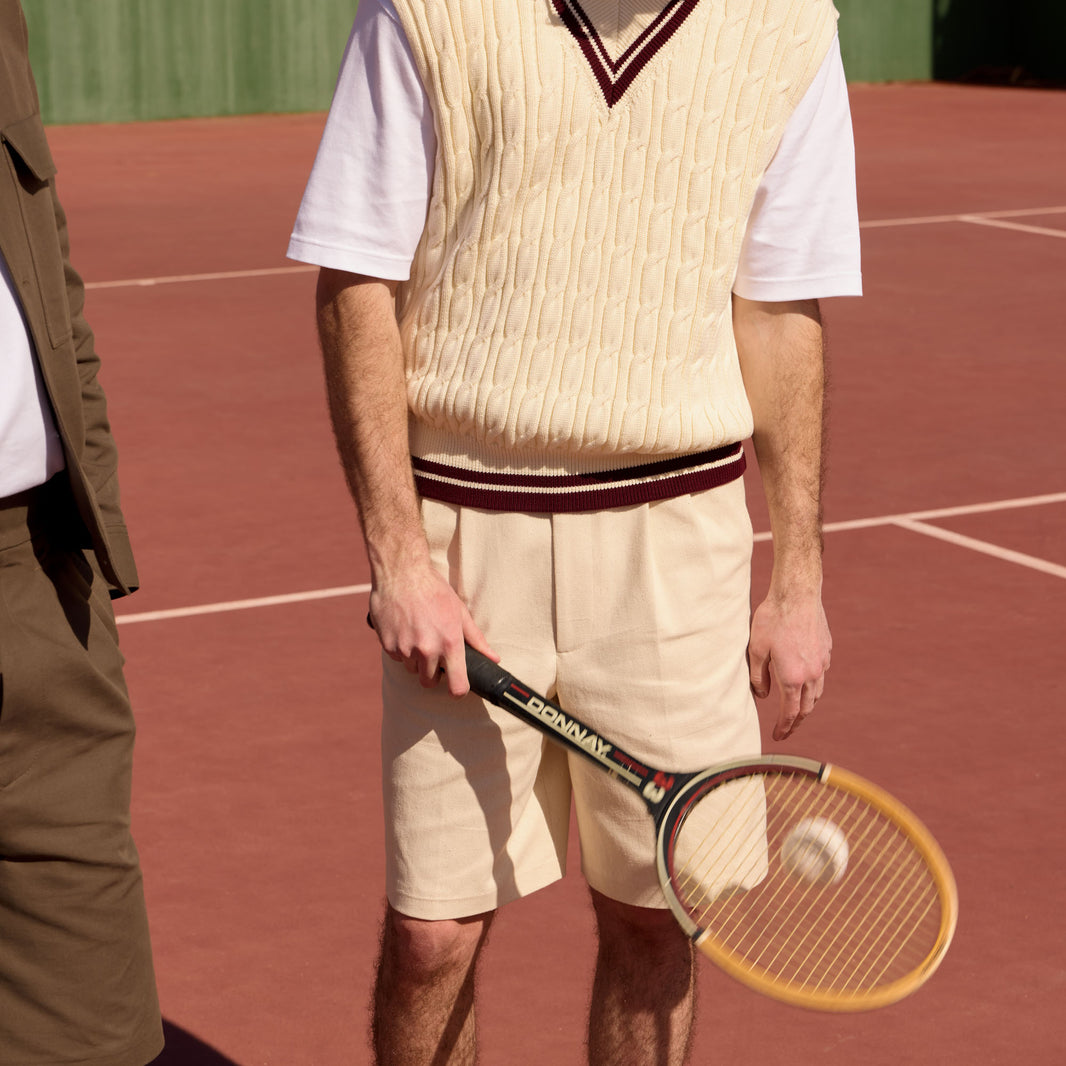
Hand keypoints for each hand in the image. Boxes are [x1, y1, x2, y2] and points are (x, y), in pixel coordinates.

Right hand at [368, 562, 496, 696]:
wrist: (401, 572)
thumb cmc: (433, 589)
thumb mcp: (459, 612)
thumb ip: (476, 639)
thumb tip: (494, 658)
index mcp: (449, 643)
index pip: (457, 686)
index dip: (458, 690)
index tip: (457, 685)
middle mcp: (427, 650)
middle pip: (430, 682)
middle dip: (433, 673)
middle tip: (434, 654)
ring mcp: (405, 649)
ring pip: (412, 669)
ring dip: (415, 659)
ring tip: (418, 634)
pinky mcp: (388, 645)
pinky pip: (397, 657)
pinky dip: (400, 649)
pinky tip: (404, 629)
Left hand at [748, 591, 831, 740]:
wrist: (797, 594)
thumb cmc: (772, 619)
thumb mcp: (756, 649)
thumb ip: (758, 677)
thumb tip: (763, 696)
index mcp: (792, 678)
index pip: (790, 713)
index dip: (783, 727)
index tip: (777, 737)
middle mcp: (811, 674)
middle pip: (806, 708)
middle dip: (796, 722)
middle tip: (786, 730)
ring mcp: (822, 662)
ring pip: (816, 693)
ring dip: (806, 706)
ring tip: (796, 711)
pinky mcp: (826, 650)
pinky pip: (820, 676)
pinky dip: (812, 686)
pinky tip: (804, 682)